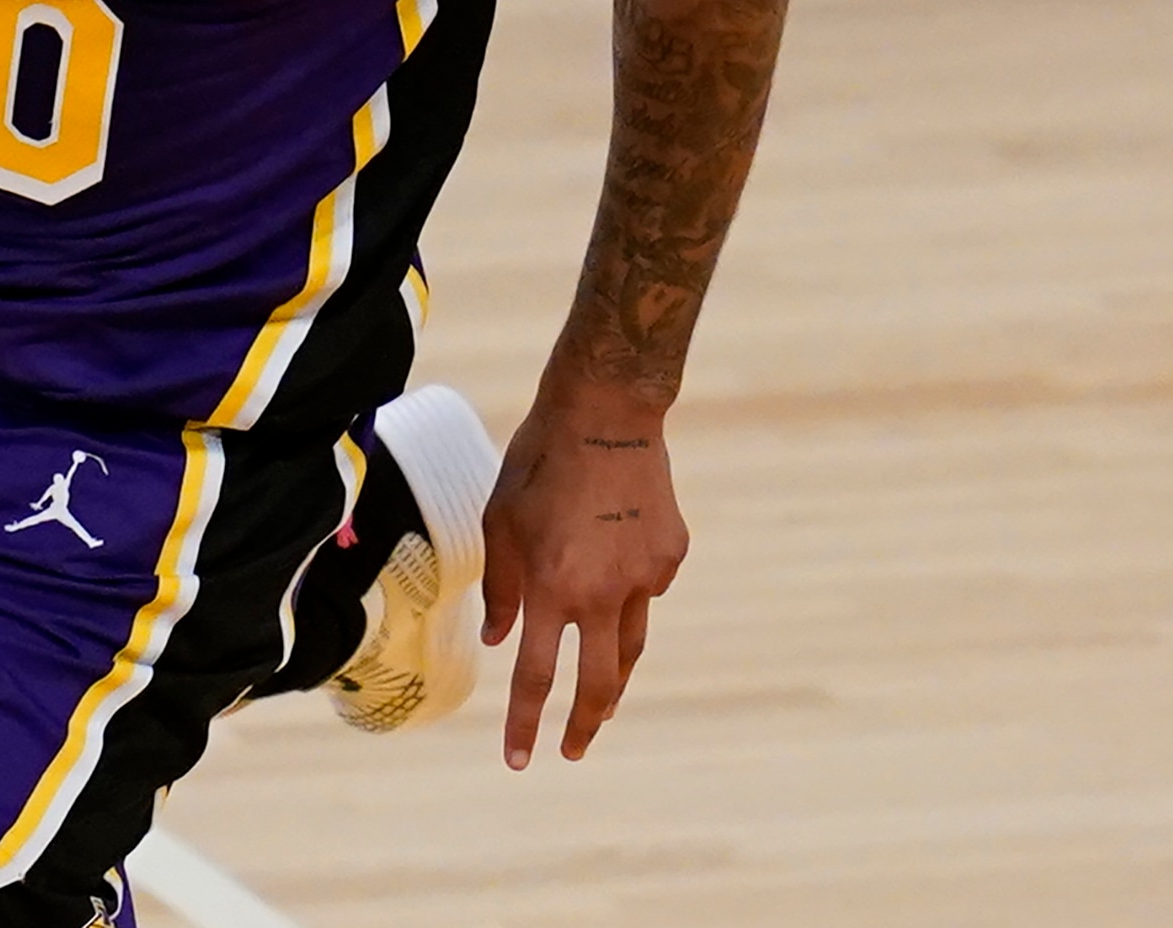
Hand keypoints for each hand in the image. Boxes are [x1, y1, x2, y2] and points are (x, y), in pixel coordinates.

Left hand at [480, 383, 688, 769]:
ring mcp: (645, 576)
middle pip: (600, 683)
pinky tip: (614, 558)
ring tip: (601, 699)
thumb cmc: (539, 462)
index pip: (536, 676)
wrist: (606, 411)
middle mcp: (603, 592)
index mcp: (553, 588)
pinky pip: (646, 588)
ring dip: (614, 676)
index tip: (521, 761)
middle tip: (573, 749)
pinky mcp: (671, 554)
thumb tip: (501, 641)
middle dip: (585, 724)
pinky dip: (628, 589)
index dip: (525, 724)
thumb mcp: (501, 522)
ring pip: (631, 644)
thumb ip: (502, 588)